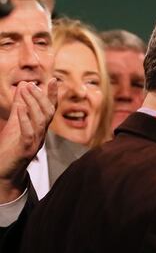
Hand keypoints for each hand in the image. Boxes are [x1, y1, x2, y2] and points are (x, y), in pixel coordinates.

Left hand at [0, 80, 58, 200]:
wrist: (3, 172)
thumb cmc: (9, 148)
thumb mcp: (14, 123)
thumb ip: (20, 105)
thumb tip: (24, 85)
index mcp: (40, 129)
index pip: (50, 109)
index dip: (52, 95)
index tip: (54, 80)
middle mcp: (41, 135)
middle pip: (47, 113)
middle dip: (41, 97)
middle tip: (31, 84)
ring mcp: (35, 143)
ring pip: (41, 121)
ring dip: (33, 104)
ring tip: (24, 91)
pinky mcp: (26, 150)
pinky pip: (28, 133)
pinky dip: (25, 120)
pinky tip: (20, 109)